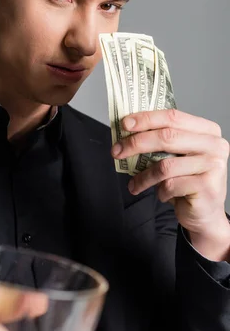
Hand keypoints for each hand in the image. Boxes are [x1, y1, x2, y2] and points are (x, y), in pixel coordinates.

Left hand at [111, 109, 229, 244]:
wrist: (206, 213)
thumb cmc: (187, 180)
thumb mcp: (177, 156)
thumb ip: (161, 141)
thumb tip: (126, 131)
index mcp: (207, 130)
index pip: (173, 117)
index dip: (146, 119)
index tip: (124, 124)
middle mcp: (214, 145)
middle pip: (167, 137)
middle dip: (136, 143)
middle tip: (116, 151)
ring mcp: (213, 165)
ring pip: (165, 165)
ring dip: (143, 177)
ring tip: (134, 185)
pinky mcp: (207, 186)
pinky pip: (170, 185)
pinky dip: (160, 192)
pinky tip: (162, 194)